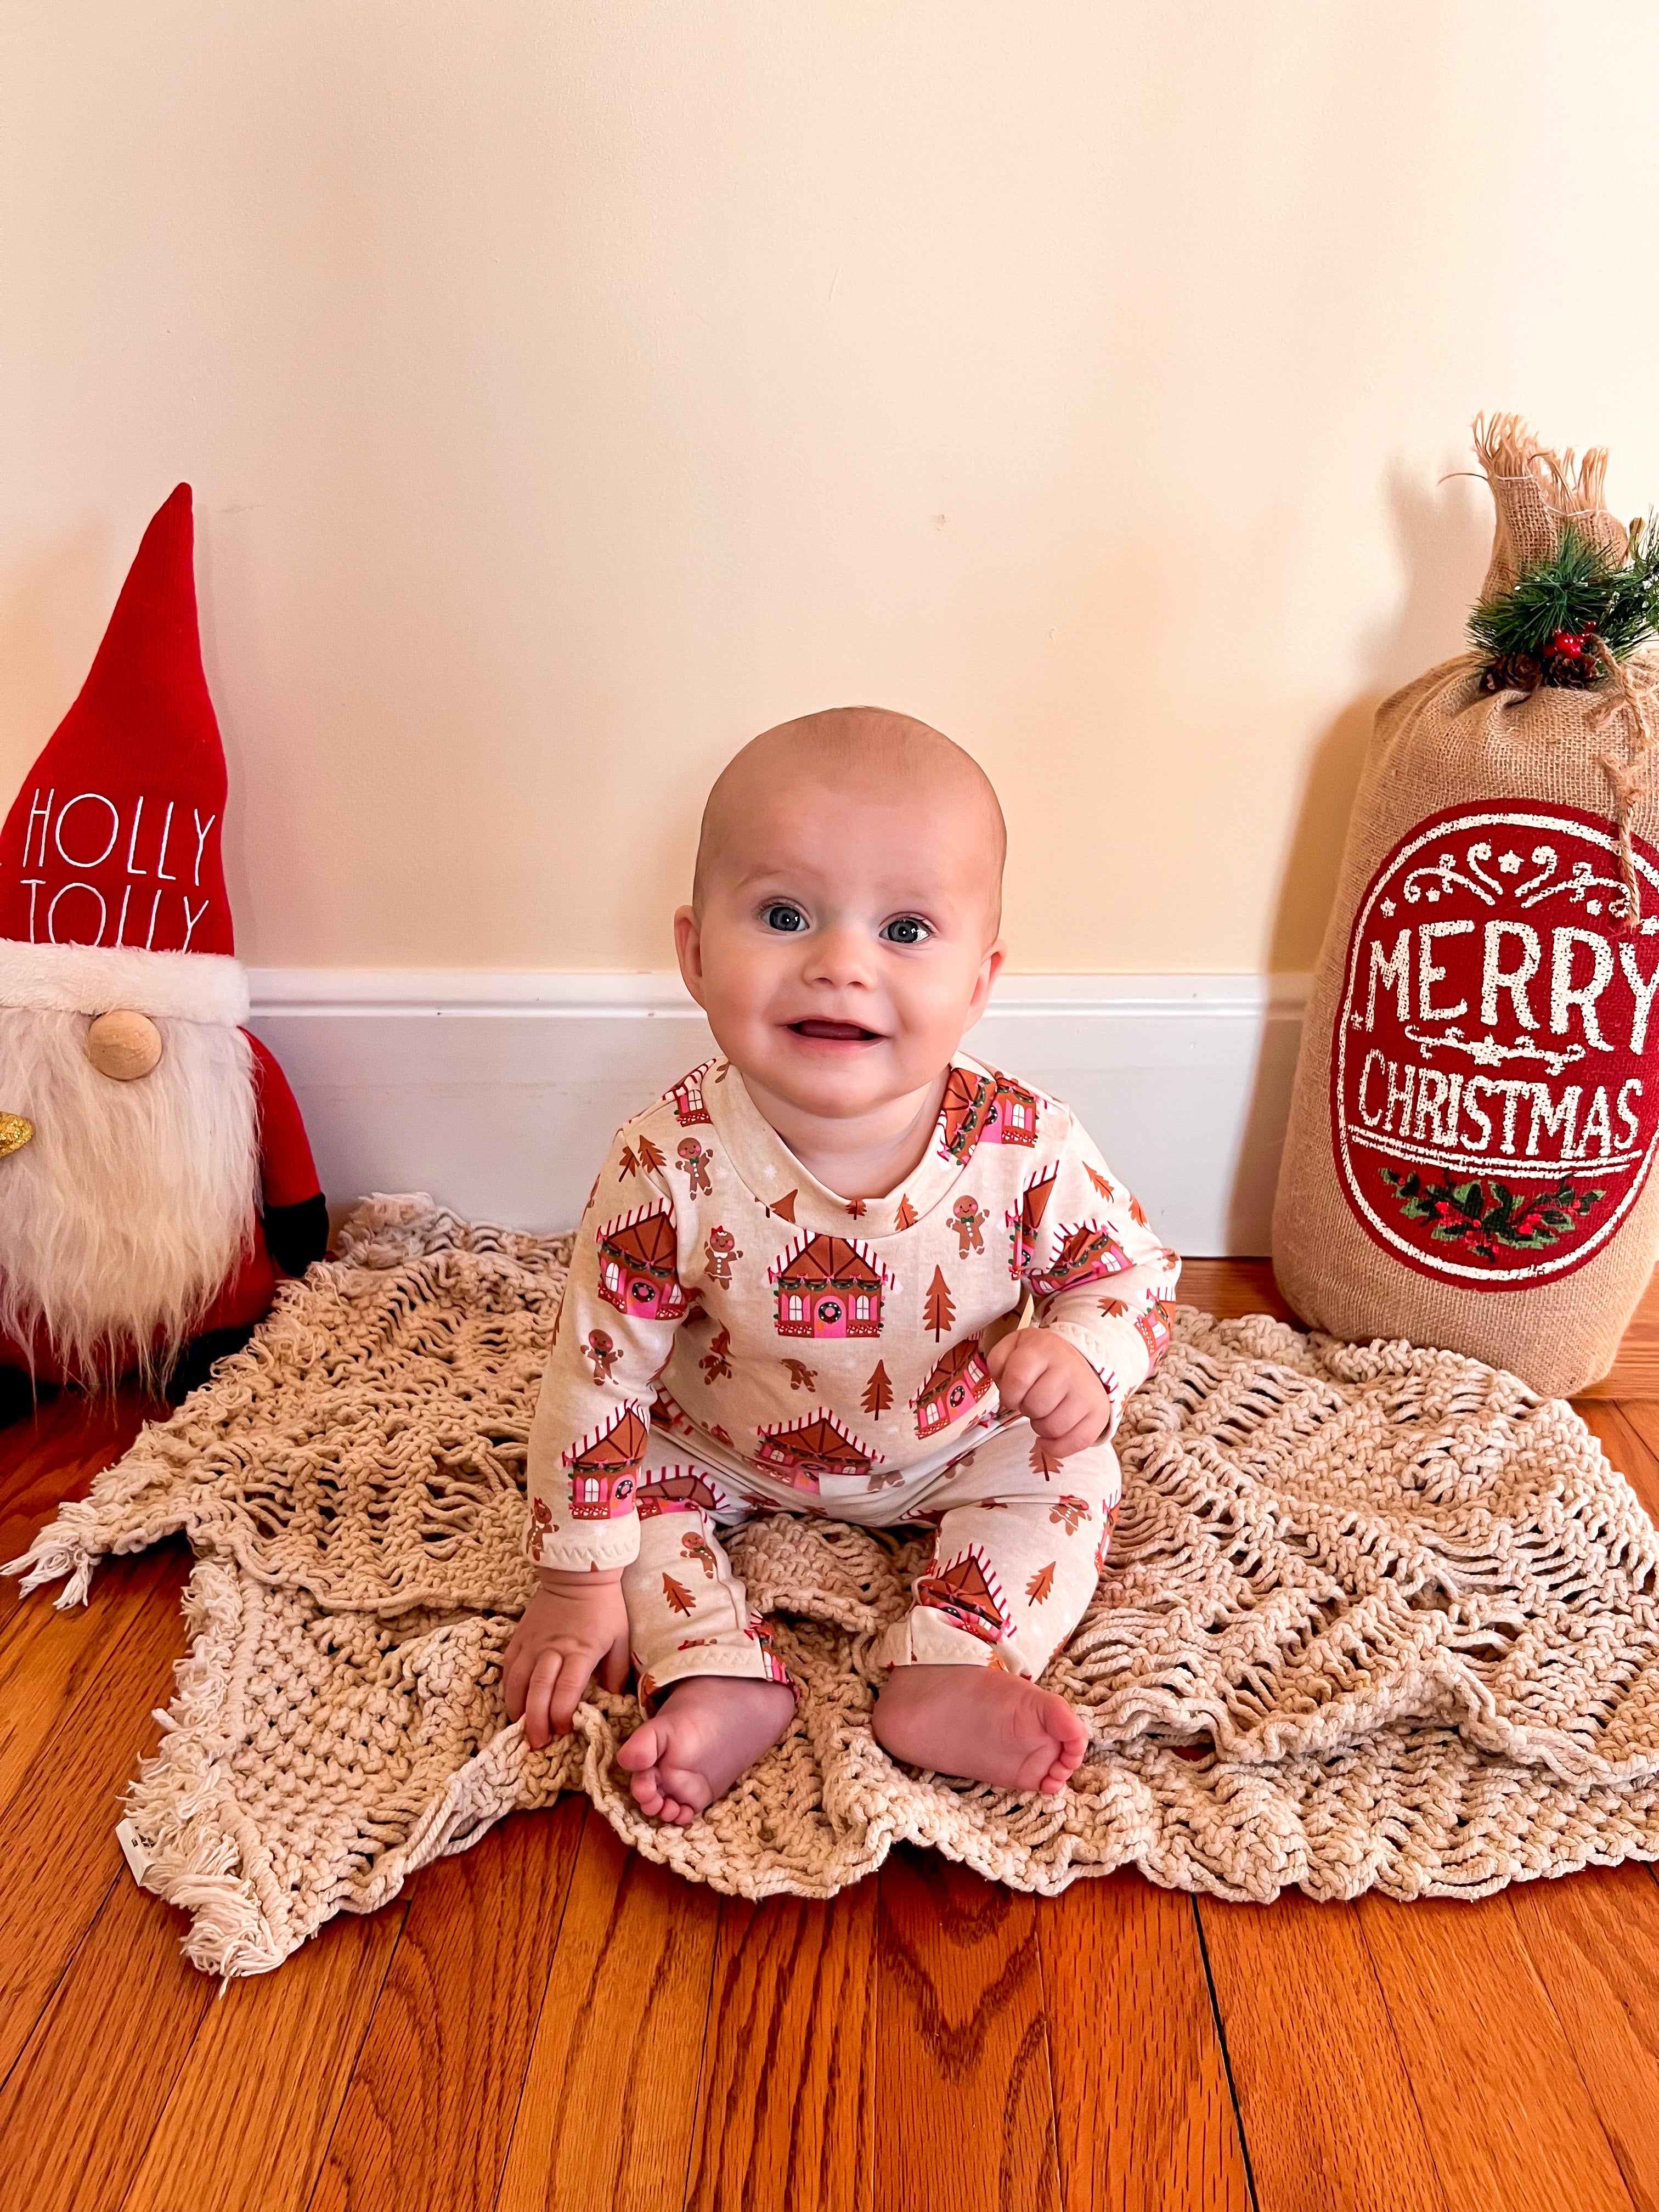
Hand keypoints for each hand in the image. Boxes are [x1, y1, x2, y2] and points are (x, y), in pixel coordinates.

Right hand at [503, 1569, 629, 1748]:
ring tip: (520, 1729)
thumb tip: (612, 1698)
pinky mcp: (519, 1637)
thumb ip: (617, 1670)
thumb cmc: (604, 1608)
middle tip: (537, 1743)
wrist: (577, 1574)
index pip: (567, 1689)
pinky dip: (508, 1687)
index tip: (564, 1731)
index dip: (562, 1714)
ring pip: (518, 1681)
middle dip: (536, 1720)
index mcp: (581, 1650)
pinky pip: (508, 1667)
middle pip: (539, 1689)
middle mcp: (553, 1649)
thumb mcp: (621, 1637)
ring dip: (517, 1708)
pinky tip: (511, 1703)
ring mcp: (532, 1643)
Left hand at [984, 1328, 1111, 1458]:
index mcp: (1044, 1347)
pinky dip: (1056, 1447)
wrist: (1077, 1359)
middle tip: (1031, 1401)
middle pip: (1035, 1406)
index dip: (1009, 1394)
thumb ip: (998, 1362)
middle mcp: (1070, 1367)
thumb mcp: (1013, 1348)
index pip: (1017, 1379)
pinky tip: (1048, 1437)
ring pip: (1053, 1428)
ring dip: (1039, 1427)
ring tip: (1043, 1412)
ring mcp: (1088, 1391)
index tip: (1014, 1393)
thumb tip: (1007, 1392)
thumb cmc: (1038, 1359)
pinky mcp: (1099, 1412)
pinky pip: (1077, 1443)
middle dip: (1025, 1409)